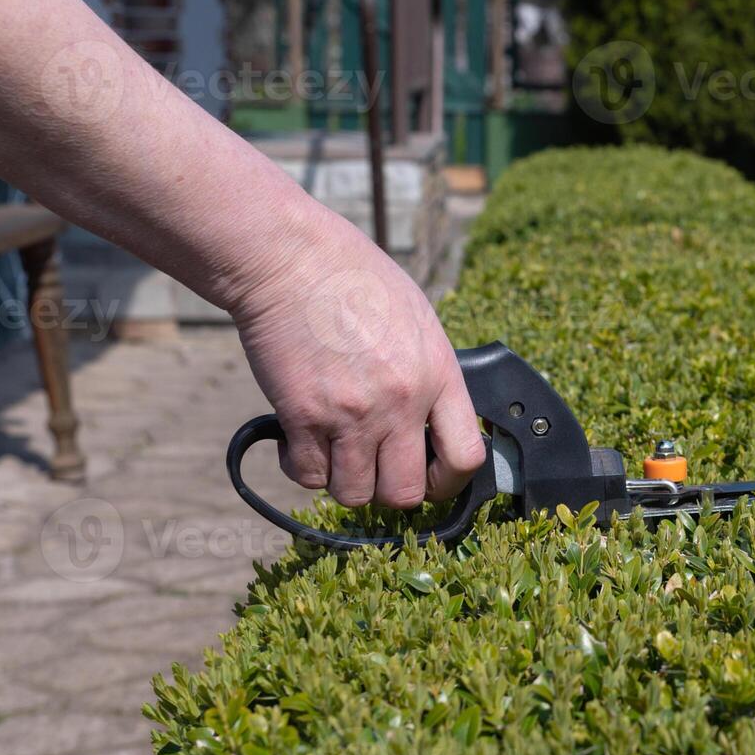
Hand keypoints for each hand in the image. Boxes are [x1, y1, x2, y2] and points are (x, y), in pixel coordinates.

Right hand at [229, 213, 486, 508]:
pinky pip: (308, 476)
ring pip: (354, 494)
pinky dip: (304, 467)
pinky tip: (302, 440)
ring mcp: (350, 414)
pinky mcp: (302, 417)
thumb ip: (429, 373)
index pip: (465, 458)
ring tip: (337, 450)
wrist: (289, 259)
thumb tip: (433, 419)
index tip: (432, 477)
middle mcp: (400, 402)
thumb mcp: (417, 320)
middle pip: (405, 493)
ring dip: (345, 481)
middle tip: (377, 469)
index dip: (449, 481)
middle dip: (391, 490)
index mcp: (437, 374)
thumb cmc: (353, 278)